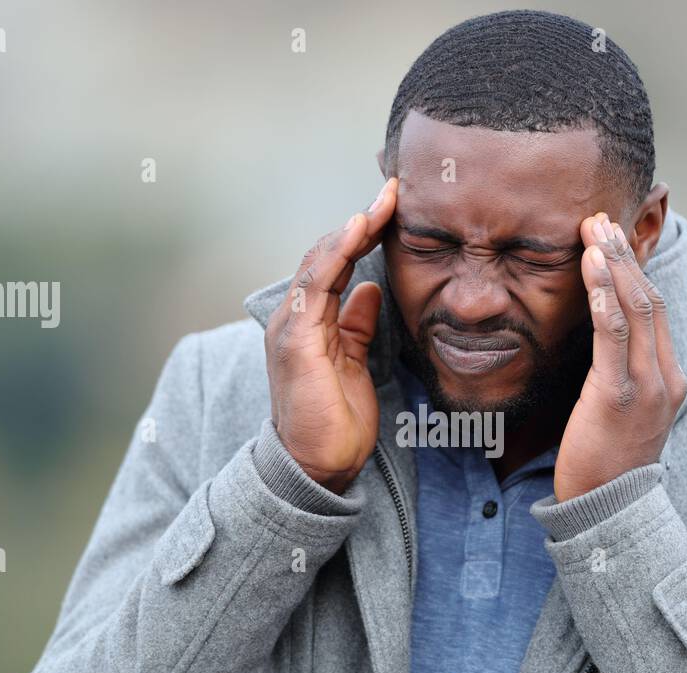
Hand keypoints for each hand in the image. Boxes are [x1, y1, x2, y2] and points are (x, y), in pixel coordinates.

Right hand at [264, 178, 397, 493]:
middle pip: (326, 253)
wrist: (317, 467)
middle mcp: (294, 317)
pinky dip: (336, 253)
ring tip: (383, 201)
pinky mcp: (297, 341)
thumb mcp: (354, 361)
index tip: (394, 207)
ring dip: (353, 227)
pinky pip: (316, 285)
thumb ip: (356, 324)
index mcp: (309, 321)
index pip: (334, 264)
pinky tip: (357, 230)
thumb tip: (370, 289)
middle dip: (361, 220)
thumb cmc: (336, 420)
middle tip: (395, 190)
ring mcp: (291, 327)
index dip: (362, 233)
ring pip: (320, 261)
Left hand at [553, 212, 686, 501]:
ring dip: (613, 265)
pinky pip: (614, 337)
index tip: (610, 238)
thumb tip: (597, 345)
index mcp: (670, 378)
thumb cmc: (607, 462)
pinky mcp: (617, 397)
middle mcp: (666, 377)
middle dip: (624, 255)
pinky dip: (604, 298)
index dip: (634, 269)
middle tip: (600, 220)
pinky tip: (592, 271)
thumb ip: (620, 375)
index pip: (656, 309)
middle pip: (650, 300)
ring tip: (593, 232)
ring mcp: (647, 387)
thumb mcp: (622, 412)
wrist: (609, 512)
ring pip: (636, 310)